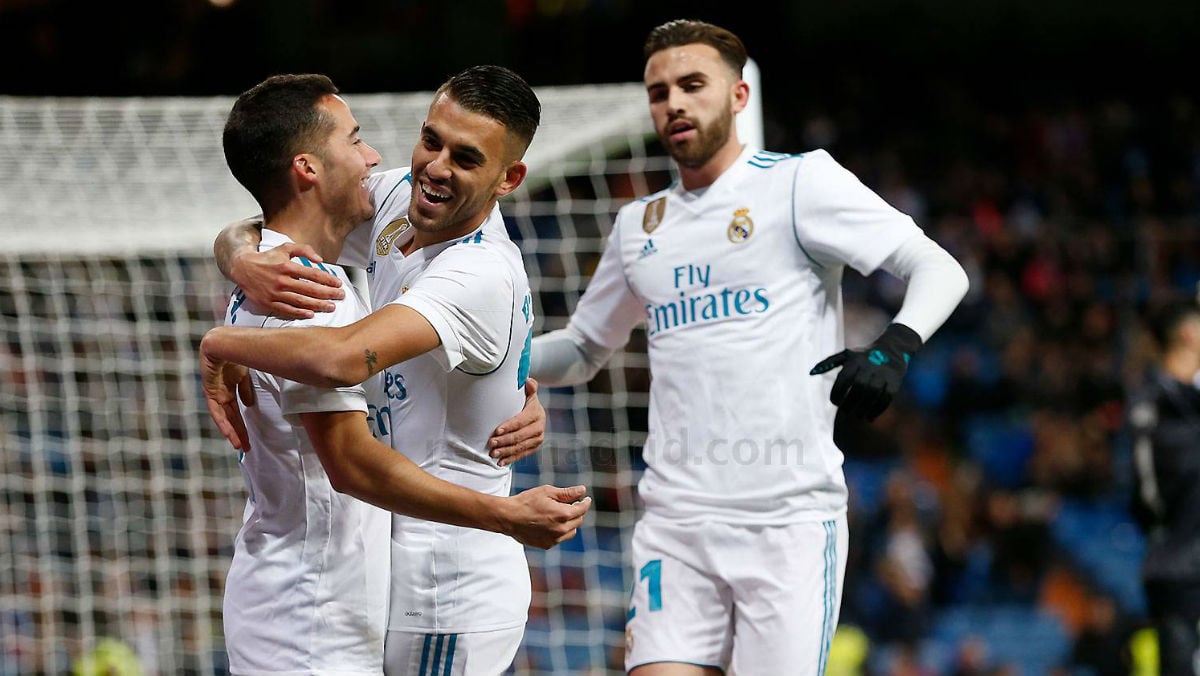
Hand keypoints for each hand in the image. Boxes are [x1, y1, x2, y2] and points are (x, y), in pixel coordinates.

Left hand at [200, 334, 254, 450]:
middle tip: (245, 446)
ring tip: (238, 445)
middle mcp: (220, 392)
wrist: (225, 341)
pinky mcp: (210, 391)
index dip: (241, 424)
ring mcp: (214, 392)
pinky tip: (228, 433)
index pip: (235, 410)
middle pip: (230, 416)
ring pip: (223, 417)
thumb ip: (245, 389)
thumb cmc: (237, 352)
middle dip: (238, 432)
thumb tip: (249, 404)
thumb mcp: (245, 374)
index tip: (248, 438)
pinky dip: (222, 422)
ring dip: (231, 431)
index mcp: (229, 387)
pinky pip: (216, 410)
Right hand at [231, 242, 344, 319]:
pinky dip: (299, 313)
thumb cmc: (267, 258)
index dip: (328, 280)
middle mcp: (282, 280)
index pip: (313, 275)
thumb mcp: (285, 247)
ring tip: (331, 307)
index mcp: (287, 266)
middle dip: (328, 294)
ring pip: (300, 301)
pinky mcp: (268, 303)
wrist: (242, 268)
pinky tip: (311, 314)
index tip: (338, 284)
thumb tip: (320, 260)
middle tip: (340, 296)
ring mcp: (275, 293)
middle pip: (310, 290)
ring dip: (318, 305)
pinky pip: (286, 310)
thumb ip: (304, 250)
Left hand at [489, 378, 545, 466]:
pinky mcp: (534, 447)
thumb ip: (529, 388)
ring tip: (493, 454)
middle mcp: (539, 427)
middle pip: (520, 436)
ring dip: (506, 452)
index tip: (497, 431)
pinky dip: (511, 459)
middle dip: (505, 441)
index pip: (521, 421)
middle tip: (491, 444)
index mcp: (536, 413)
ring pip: (520, 447)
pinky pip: (522, 455)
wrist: (534, 412)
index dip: (509, 426)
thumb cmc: (525, 401)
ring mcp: (537, 439)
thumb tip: (528, 381)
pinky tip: (501, 463)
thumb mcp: (527, 394)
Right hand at [502, 484, 591, 548]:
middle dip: (576, 511)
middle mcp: (561, 529)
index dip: (585, 502)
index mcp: (563, 515)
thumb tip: (582, 490)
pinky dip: (559, 531)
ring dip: (570, 523)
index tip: (585, 499)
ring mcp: (554, 539)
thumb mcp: (547, 492)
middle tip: (571, 504)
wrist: (509, 517)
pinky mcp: (547, 545)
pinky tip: (550, 524)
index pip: (582, 509)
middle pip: (578, 520)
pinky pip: (560, 538)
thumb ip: (567, 493)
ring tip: (560, 514)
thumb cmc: (526, 502)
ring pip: (571, 531)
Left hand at [809, 323, 921, 421]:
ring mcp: (883, 374)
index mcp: (856, 360)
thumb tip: (811, 372)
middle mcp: (869, 366)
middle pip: (859, 387)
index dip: (837, 392)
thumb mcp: (846, 354)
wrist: (892, 348)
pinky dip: (877, 410)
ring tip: (858, 417)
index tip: (834, 402)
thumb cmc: (864, 355)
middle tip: (845, 412)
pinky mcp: (894, 381)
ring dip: (864, 408)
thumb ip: (829, 363)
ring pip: (873, 394)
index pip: (844, 378)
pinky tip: (870, 417)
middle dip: (850, 402)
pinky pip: (886, 397)